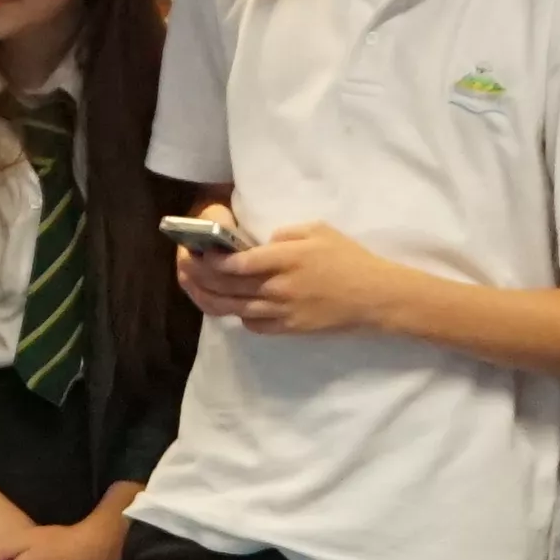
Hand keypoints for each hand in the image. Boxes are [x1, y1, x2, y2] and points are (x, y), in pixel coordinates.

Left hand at [184, 219, 403, 338]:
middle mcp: (278, 288)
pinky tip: (232, 305)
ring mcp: (282, 312)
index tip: (196, 251)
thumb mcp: (319, 231)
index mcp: (285, 259)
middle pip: (226, 287)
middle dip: (198, 277)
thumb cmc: (350, 259)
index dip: (210, 260)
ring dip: (208, 298)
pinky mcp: (289, 329)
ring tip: (193, 286)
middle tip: (184, 266)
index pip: (235, 264)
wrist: (375, 297)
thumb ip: (285, 234)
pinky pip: (253, 325)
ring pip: (233, 309)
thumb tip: (261, 243)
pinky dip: (238, 315)